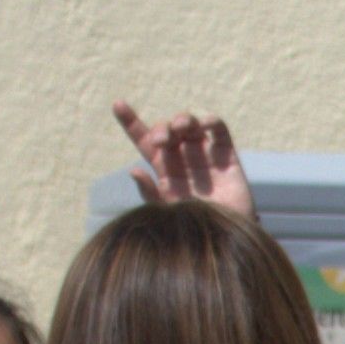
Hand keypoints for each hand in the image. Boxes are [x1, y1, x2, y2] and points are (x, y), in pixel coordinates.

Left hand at [115, 101, 252, 221]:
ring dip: (182, 119)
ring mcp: (204, 154)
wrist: (227, 239)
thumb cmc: (194, 229)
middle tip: (161, 140)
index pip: (143, 140)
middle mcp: (182, 157)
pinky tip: (203, 124)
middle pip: (167, 130)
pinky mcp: (225, 155)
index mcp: (163, 168)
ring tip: (180, 127)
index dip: (130, 122)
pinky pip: (218, 129)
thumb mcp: (166, 212)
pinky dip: (210, 121)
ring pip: (190, 124)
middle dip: (162, 129)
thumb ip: (149, 192)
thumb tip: (133, 170)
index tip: (118, 104)